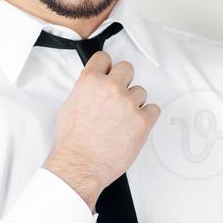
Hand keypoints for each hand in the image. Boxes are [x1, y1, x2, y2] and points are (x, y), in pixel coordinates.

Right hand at [44, 50, 159, 209]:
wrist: (81, 164)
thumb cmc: (73, 142)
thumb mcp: (70, 106)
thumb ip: (85, 90)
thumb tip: (94, 86)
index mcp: (90, 81)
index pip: (104, 58)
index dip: (106, 68)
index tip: (108, 74)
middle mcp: (111, 88)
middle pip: (127, 69)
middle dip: (123, 81)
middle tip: (118, 98)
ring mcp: (128, 103)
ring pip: (140, 92)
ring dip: (134, 103)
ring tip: (121, 121)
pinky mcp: (143, 120)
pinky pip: (153, 109)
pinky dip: (146, 117)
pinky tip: (133, 126)